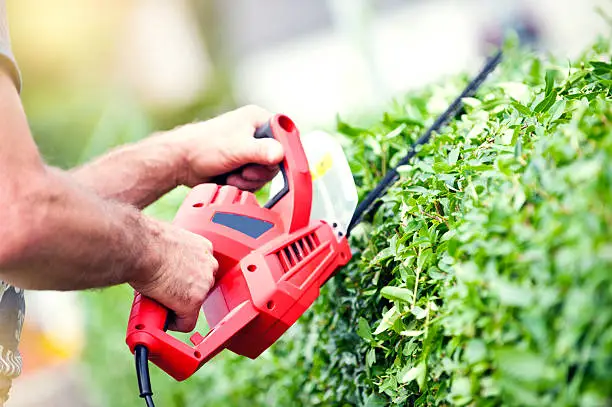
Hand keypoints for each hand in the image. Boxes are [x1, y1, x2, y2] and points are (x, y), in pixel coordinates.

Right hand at [130, 220, 218, 331]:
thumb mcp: (168, 246)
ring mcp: (204, 285)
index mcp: (204, 248)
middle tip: (162, 294)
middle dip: (182, 293)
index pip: (201, 271)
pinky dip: (172, 323)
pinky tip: (157, 314)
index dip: (184, 280)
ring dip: (176, 307)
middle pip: (199, 288)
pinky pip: (186, 323)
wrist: (140, 247)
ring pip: (193, 306)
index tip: (174, 284)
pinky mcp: (193, 302)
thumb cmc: (145, 243)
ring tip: (156, 302)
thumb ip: (173, 258)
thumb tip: (164, 268)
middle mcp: (209, 265)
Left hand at [158, 105, 284, 190]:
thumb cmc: (204, 146)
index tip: (275, 163)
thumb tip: (280, 154)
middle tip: (244, 170)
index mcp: (258, 120)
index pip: (285, 135)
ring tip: (232, 174)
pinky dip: (243, 184)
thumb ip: (261, 150)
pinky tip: (230, 178)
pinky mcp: (244, 166)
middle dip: (259, 171)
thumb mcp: (237, 148)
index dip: (284, 152)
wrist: (181, 162)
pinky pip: (255, 181)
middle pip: (277, 160)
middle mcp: (257, 134)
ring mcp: (251, 151)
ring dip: (249, 180)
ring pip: (266, 174)